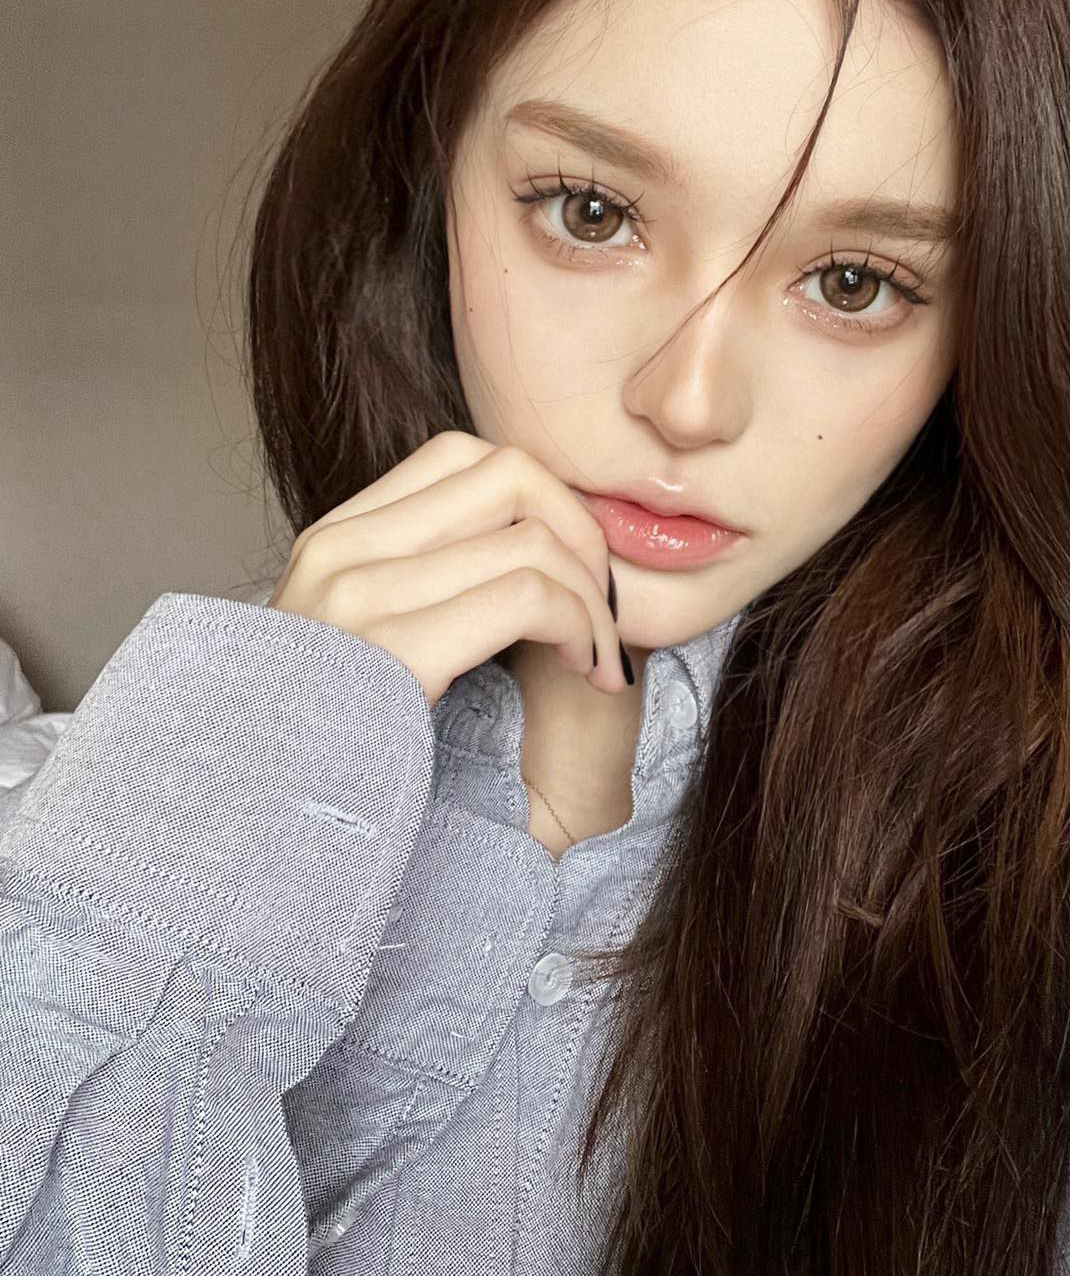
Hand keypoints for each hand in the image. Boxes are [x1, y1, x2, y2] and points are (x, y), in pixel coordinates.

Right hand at [266, 431, 626, 708]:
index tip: (570, 568)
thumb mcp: (364, 637)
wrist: (261, 820)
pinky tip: (586, 671)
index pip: (463, 455)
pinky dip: (582, 628)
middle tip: (603, 605)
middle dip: (583, 534)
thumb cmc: (334, 743)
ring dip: (593, 600)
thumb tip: (533, 543)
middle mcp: (341, 550)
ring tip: (597, 656)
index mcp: (336, 538)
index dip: (543, 498)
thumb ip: (425, 580)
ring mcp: (359, 595)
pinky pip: (529, 597)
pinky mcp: (393, 649)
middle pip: (511, 474)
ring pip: (533, 540)